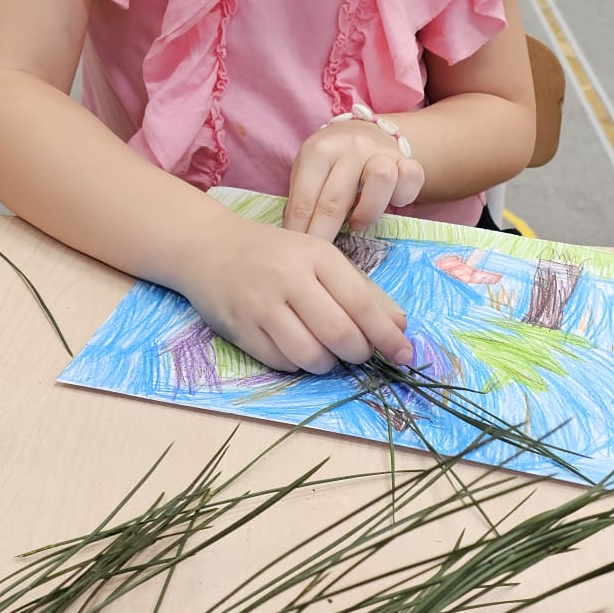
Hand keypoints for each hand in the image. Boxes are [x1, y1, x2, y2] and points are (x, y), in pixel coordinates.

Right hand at [179, 214, 413, 375]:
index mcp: (315, 254)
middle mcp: (287, 277)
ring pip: (310, 355)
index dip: (386, 335)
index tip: (405, 355)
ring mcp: (260, 304)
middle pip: (338, 334)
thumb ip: (361, 290)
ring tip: (327, 352)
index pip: (360, 302)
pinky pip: (282, 363)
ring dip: (328, 364)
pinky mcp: (240, 328)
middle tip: (358, 353)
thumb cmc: (274, 254)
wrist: (208, 247)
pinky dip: (298, 364)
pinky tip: (297, 348)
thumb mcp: (319, 259)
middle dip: (358, 353)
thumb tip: (399, 327)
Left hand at [284, 118, 424, 241]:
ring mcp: (381, 152)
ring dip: (367, 211)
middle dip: (325, 235)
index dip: (300, 232)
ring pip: (381, 179)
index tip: (298, 253)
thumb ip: (301, 201)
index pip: (305, 200)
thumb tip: (296, 241)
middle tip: (322, 257)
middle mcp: (351, 147)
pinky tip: (389, 205)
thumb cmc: (330, 162)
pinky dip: (402, 196)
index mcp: (319, 150)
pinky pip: (410, 179)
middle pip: (335, 200)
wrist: (364, 133)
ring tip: (357, 224)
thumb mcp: (307, 172)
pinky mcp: (407, 160)